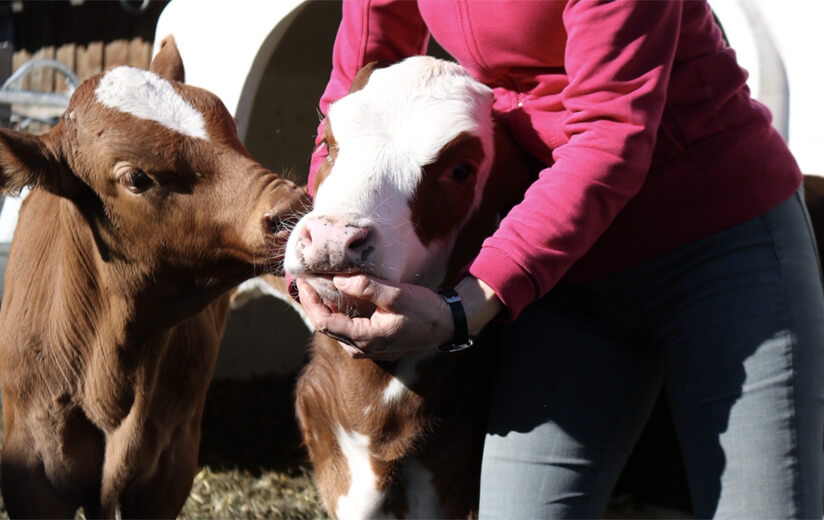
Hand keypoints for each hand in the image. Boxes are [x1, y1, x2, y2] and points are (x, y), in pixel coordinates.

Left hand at [295, 275, 453, 359]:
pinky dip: (338, 313)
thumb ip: (366, 286)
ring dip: (324, 309)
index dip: (309, 302)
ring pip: (335, 329)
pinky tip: (337, 298)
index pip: (323, 323)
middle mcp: (361, 348)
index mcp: (364, 338)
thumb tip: (337, 280)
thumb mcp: (396, 294)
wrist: (447, 325)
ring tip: (317, 286)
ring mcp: (367, 349)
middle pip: (325, 327)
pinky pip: (346, 330)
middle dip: (313, 304)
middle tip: (306, 280)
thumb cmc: (424, 310)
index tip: (303, 281)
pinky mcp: (372, 344)